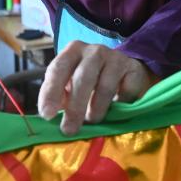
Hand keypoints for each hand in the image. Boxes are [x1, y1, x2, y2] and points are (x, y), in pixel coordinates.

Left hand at [37, 42, 157, 134]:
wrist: (124, 71)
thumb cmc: (90, 81)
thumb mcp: (70, 84)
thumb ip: (59, 96)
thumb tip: (49, 115)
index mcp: (72, 51)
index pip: (58, 69)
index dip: (51, 92)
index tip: (47, 115)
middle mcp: (94, 51)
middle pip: (83, 78)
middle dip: (75, 107)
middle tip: (69, 129)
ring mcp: (116, 58)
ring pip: (105, 87)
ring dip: (97, 109)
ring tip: (92, 120)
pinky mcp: (134, 68)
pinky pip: (125, 91)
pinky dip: (119, 104)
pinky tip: (115, 108)